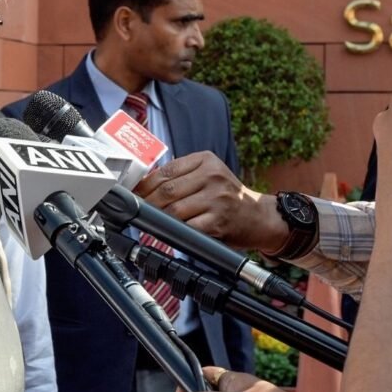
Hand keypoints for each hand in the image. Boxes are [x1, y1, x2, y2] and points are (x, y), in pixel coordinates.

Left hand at [133, 152, 286, 251]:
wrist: (259, 217)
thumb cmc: (227, 197)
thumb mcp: (207, 175)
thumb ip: (180, 176)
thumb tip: (141, 185)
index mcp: (206, 160)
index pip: (165, 171)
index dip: (143, 184)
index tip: (131, 194)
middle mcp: (213, 176)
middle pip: (166, 190)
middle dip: (147, 203)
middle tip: (137, 211)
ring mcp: (217, 199)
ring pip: (173, 209)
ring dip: (158, 218)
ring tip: (150, 222)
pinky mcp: (218, 221)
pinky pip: (186, 226)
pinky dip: (174, 230)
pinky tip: (168, 232)